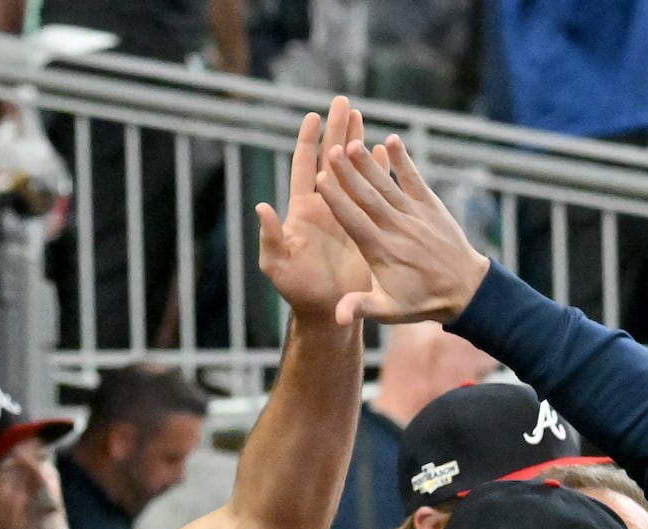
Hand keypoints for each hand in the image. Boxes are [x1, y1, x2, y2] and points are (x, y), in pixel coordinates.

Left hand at [256, 96, 374, 327]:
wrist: (328, 309)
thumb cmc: (298, 290)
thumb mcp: (278, 265)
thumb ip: (270, 237)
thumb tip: (261, 207)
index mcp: (302, 211)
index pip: (304, 167)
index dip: (307, 142)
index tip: (313, 115)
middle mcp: (324, 206)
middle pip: (330, 159)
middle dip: (336, 129)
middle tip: (344, 100)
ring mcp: (346, 212)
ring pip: (353, 170)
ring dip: (357, 143)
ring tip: (364, 115)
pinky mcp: (365, 224)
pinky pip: (373, 190)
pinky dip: (378, 170)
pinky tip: (386, 149)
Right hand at [316, 134, 491, 324]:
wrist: (465, 290)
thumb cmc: (420, 301)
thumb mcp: (388, 311)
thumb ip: (361, 308)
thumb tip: (337, 317)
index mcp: (381, 251)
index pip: (354, 221)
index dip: (338, 199)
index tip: (321, 180)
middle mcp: (397, 229)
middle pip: (368, 197)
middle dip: (349, 174)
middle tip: (331, 150)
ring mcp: (415, 216)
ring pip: (388, 185)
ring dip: (370, 163)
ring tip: (353, 142)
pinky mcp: (431, 206)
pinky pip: (415, 180)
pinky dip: (404, 162)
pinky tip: (392, 141)